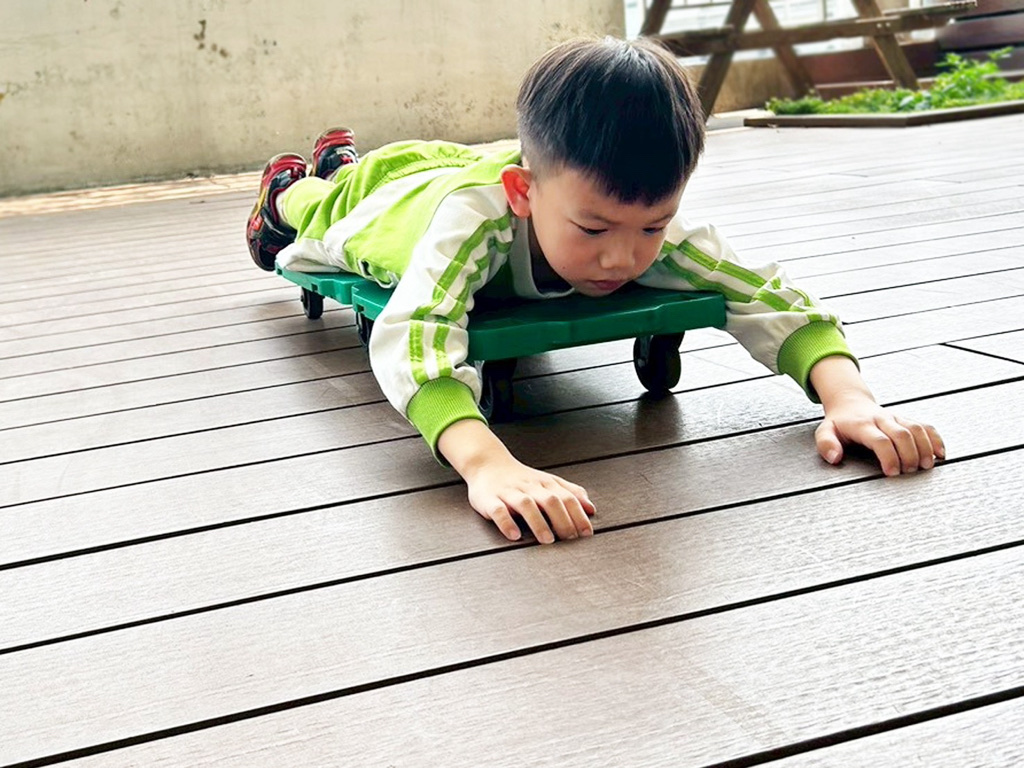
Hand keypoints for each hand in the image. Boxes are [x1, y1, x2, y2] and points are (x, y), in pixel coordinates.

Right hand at [439, 419, 595, 542]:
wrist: (487, 463)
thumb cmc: (520, 478)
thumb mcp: (548, 482)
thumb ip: (570, 493)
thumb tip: (591, 508)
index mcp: (545, 483)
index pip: (566, 497)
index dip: (578, 515)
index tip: (586, 533)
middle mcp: (529, 487)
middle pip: (550, 500)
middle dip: (563, 520)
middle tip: (570, 539)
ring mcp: (508, 492)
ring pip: (526, 505)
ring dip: (539, 522)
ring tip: (548, 540)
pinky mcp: (489, 499)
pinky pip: (498, 510)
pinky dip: (506, 522)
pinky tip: (514, 535)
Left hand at [809, 356, 944, 475]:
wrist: (850, 403)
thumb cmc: (839, 423)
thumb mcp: (824, 432)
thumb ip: (826, 444)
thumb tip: (834, 457)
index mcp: (862, 425)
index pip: (880, 440)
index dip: (889, 456)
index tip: (892, 473)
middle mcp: (882, 419)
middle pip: (902, 435)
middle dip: (909, 455)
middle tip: (910, 472)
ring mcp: (896, 418)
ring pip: (916, 428)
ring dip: (925, 448)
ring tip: (927, 466)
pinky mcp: (906, 419)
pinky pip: (925, 426)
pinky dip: (935, 439)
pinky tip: (940, 453)